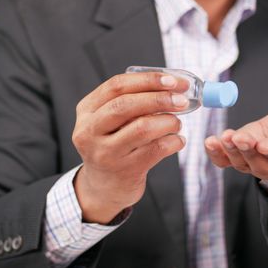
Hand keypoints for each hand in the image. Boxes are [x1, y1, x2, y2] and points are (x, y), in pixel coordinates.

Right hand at [72, 73, 188, 223]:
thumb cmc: (114, 145)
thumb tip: (171, 85)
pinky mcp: (124, 171)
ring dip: (168, 121)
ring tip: (177, 123)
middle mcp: (90, 131)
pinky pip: (156, 150)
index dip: (147, 80)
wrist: (103, 187)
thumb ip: (131, 102)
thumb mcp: (109, 121)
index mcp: (86, 111)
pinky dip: (173, 141)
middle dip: (159, 98)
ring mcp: (106, 153)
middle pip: (126, 105)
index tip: (173, 80)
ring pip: (142, 128)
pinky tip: (177, 140)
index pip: (116, 86)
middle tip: (182, 100)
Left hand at [205, 104, 267, 180]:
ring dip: (230, 151)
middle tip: (239, 138)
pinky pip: (225, 161)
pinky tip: (209, 143)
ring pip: (240, 163)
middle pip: (258, 163)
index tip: (262, 144)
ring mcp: (254, 163)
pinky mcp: (240, 157)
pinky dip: (216, 154)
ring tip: (223, 137)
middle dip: (247, 151)